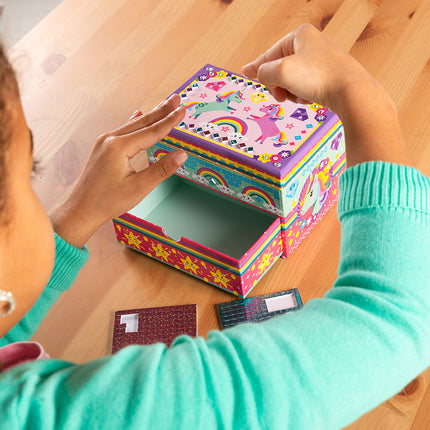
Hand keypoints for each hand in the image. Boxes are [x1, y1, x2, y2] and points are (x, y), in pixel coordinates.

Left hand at [50, 94, 186, 247]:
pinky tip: (137, 115)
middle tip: (176, 98)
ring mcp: (104, 142)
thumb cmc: (108, 201)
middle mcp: (110, 139)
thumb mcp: (139, 187)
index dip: (170, 121)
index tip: (183, 110)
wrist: (81, 210)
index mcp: (120, 147)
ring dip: (150, 115)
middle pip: (142, 122)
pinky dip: (135, 123)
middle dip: (161, 110)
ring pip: (132, 125)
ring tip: (164, 106)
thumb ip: (162, 169)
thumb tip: (182, 154)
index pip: (152, 131)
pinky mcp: (102, 148)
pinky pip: (123, 131)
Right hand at [242, 23, 378, 110]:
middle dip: (278, 85)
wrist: (350, 92)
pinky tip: (309, 99)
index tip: (245, 73)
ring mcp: (320, 59)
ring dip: (290, 92)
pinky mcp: (327, 75)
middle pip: (280, 68)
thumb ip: (263, 72)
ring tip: (299, 97)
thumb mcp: (282, 72)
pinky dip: (303, 95)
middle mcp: (311, 43)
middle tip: (280, 96)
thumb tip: (257, 73)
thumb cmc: (320, 77)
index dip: (256, 67)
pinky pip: (305, 86)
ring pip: (292, 79)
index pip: (269, 54)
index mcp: (299, 35)